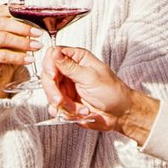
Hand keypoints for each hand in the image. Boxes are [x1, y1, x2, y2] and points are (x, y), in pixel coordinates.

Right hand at [0, 4, 40, 96]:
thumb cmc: (6, 48)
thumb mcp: (14, 33)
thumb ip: (21, 24)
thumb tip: (38, 21)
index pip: (4, 10)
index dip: (21, 15)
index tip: (37, 22)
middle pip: (3, 23)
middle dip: (24, 28)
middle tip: (39, 34)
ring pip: (3, 38)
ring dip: (23, 43)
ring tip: (36, 46)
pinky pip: (2, 55)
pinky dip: (18, 57)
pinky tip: (29, 59)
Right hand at [43, 47, 159, 142]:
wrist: (120, 114)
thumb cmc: (112, 93)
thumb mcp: (91, 77)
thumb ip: (70, 66)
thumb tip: (55, 53)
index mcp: (78, 59)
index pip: (53, 55)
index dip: (49, 65)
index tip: (52, 76)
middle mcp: (70, 72)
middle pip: (47, 76)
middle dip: (53, 91)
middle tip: (61, 100)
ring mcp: (66, 88)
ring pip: (50, 94)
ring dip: (63, 105)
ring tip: (81, 109)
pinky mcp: (66, 102)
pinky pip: (54, 107)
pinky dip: (65, 112)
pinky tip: (80, 112)